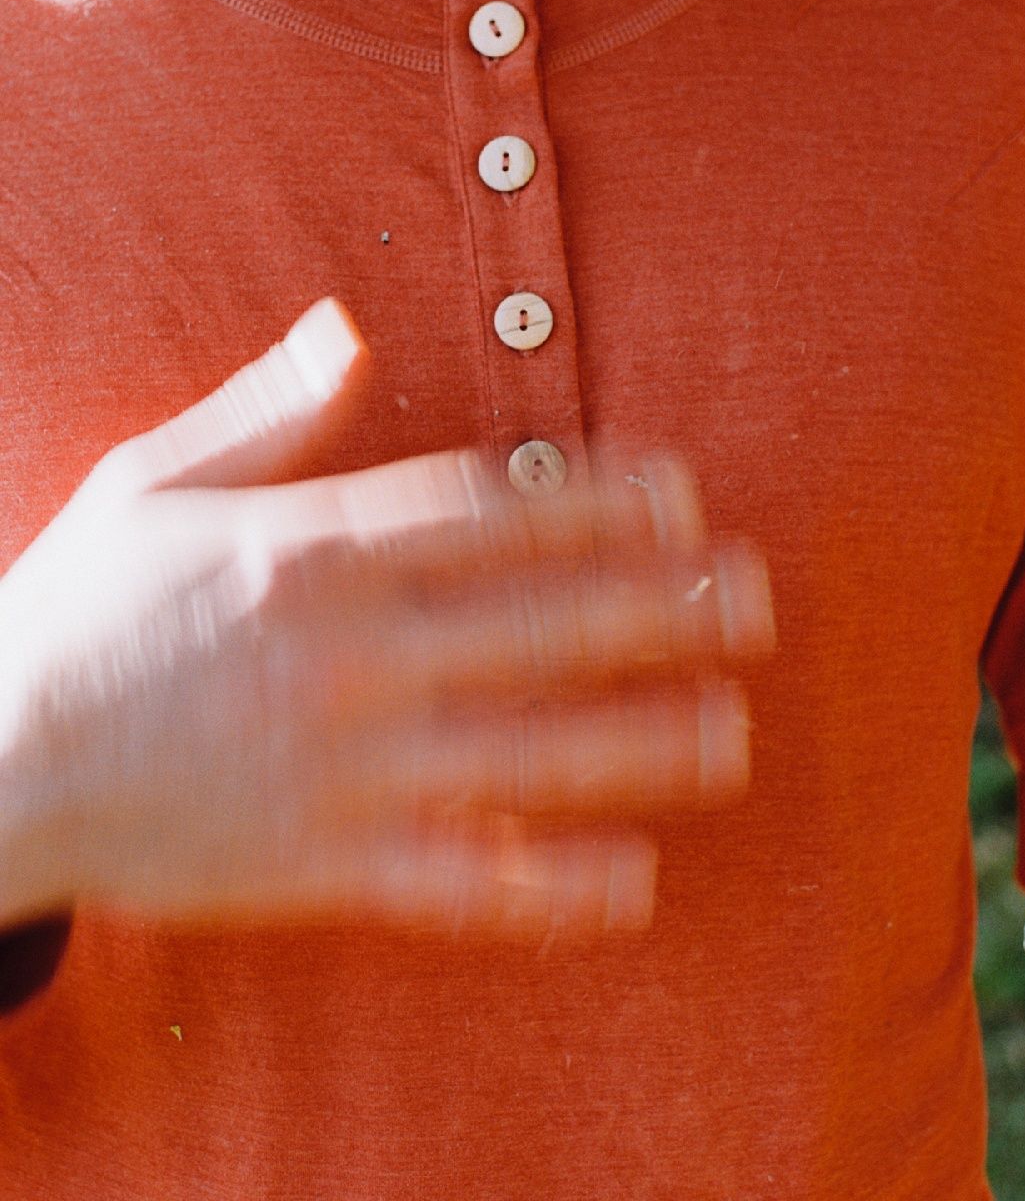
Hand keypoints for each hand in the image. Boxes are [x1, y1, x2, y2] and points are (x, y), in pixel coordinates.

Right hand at [0, 299, 773, 943]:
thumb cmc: (79, 610)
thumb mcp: (149, 479)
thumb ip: (265, 412)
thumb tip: (344, 326)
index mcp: (311, 552)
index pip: (488, 513)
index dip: (598, 498)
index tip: (684, 492)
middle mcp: (346, 655)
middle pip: (538, 624)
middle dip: (660, 609)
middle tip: (759, 599)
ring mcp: (342, 766)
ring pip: (525, 751)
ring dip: (641, 741)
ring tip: (733, 730)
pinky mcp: (322, 864)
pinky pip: (459, 881)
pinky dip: (547, 883)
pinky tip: (631, 881)